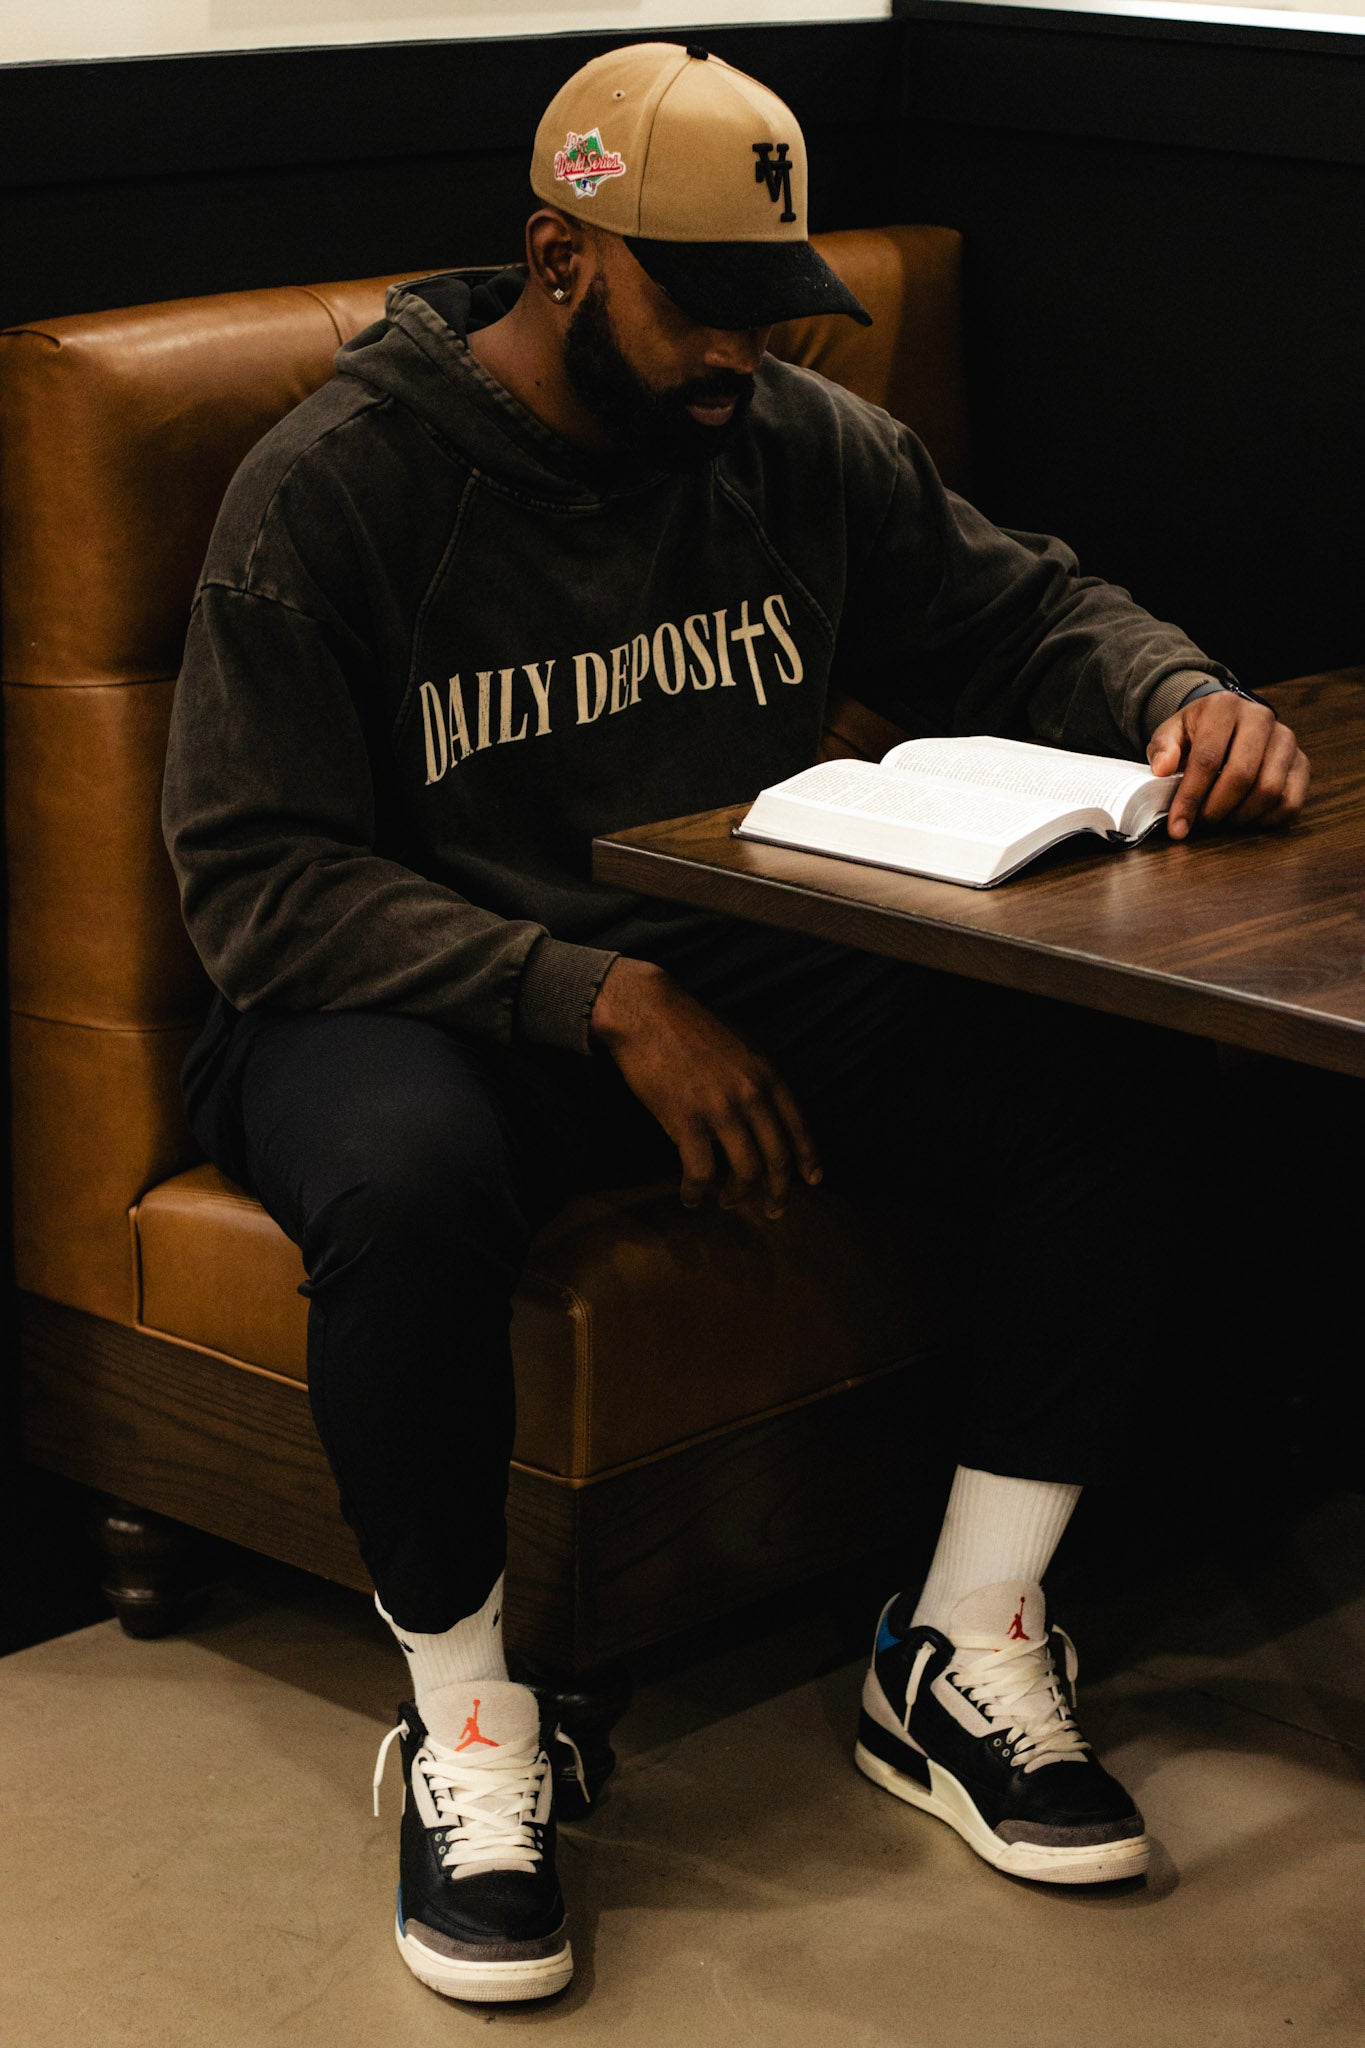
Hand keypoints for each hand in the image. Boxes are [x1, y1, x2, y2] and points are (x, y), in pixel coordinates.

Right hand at [589, 957, 821, 1219]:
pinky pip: (701, 1171)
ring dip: (738, 1196)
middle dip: (779, 1192)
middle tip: (774, 1211)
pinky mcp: (686, 1121)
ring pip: (745, 1172)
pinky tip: (691, 1198)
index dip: (808, 1158)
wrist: (647, 1012)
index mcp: (767, 1074)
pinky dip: (697, 1192)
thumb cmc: (689, 1025)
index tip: (813, 1180)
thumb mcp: (740, 1043)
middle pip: (777, 1158)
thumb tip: (766, 1106)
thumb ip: (757, 1076)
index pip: (799, 1126)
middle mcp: (751, 1095)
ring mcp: (720, 1109)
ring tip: (728, 1204)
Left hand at [1147, 692, 1309, 840]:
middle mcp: (1261, 718)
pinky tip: (1245, 820)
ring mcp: (1286, 739)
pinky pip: (1291, 800)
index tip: (1178, 825)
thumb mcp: (1172, 732)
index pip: (1208, 758)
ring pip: (1269, 790)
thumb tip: (1162, 769)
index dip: (1191, 797)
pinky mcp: (1301, 762)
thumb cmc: (1197, 732)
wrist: (1228, 722)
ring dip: (1241, 816)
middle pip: (1241, 775)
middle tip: (1201, 823)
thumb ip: (1163, 748)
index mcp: (1224, 707)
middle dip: (1216, 809)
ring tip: (1221, 820)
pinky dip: (1266, 819)